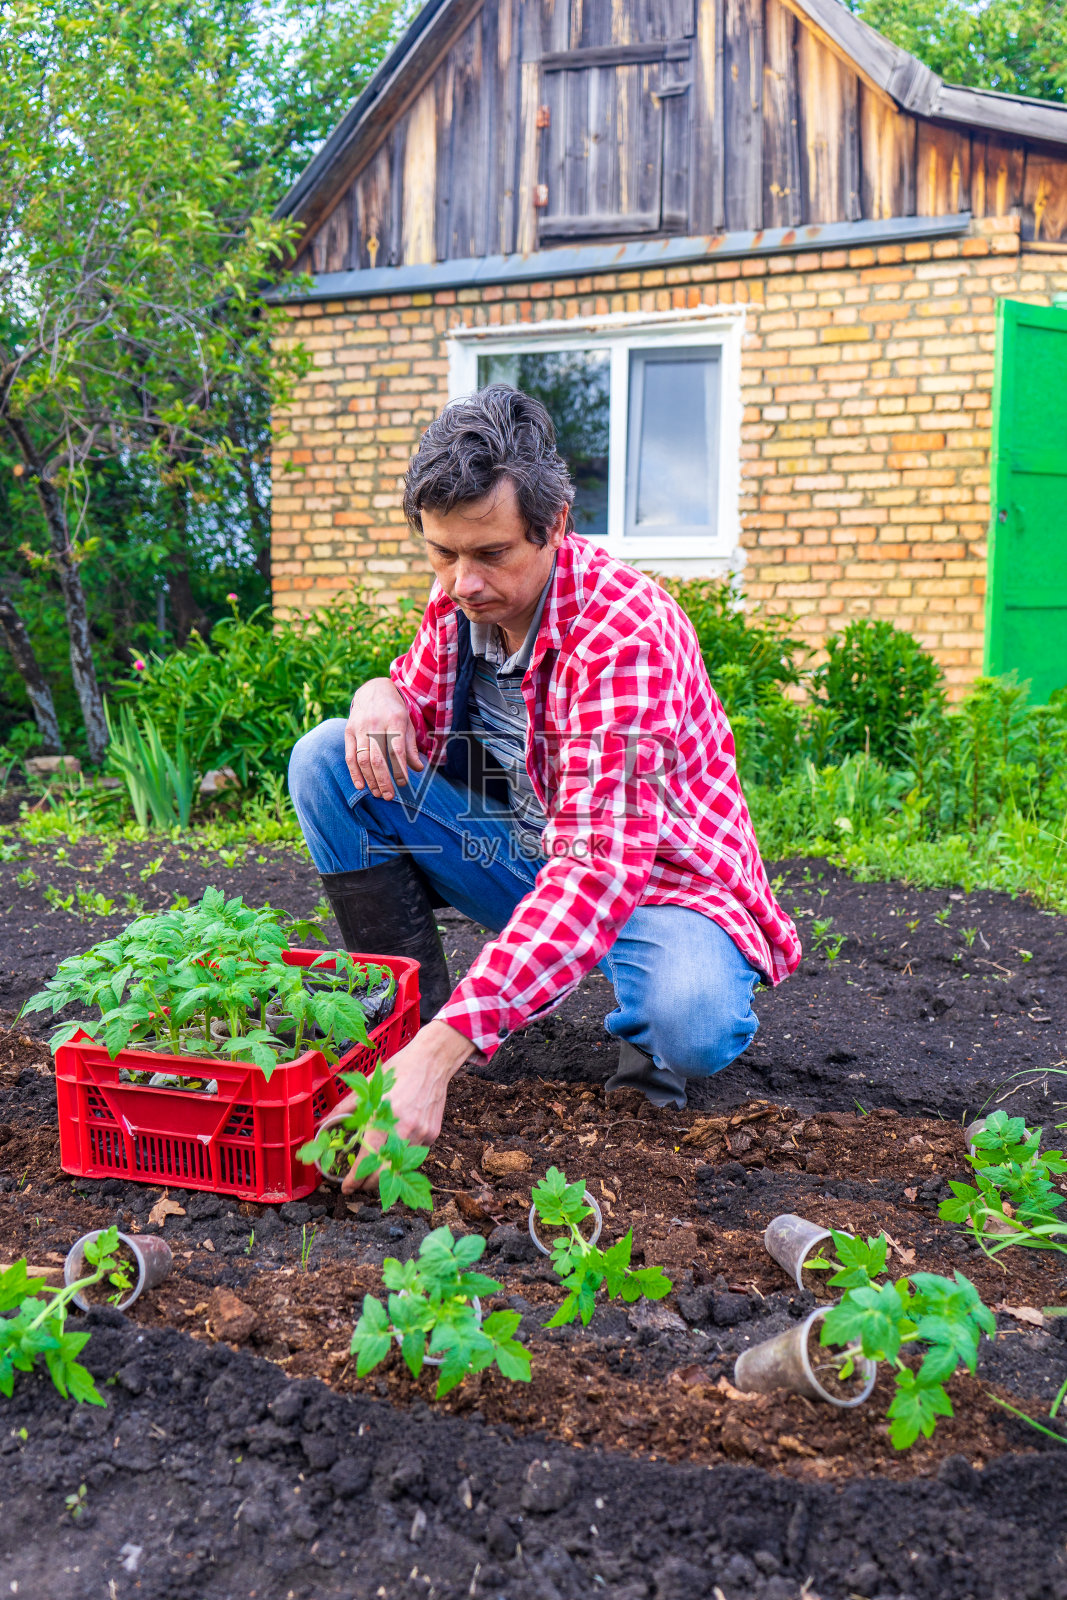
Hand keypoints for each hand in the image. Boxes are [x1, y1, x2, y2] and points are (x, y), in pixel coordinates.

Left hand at [339, 1020, 475, 1195]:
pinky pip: (413, 1154)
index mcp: (384, 1117)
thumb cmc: (398, 1071)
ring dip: (384, 1172)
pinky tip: (393, 1148)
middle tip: (357, 1182)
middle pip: (384, 1172)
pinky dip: (400, 1156)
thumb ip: (345, 1109)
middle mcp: (404, 1130)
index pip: (367, 1159)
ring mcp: (421, 1134)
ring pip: (399, 1166)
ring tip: (373, 1169)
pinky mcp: (432, 1135)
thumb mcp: (368, 1086)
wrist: (432, 1062)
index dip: (355, 1179)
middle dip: (368, 1184)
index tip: (346, 1187)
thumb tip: (323, 1125)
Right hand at [345, 677, 424, 800]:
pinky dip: (354, 773)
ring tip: (378, 793)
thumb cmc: (394, 711)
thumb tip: (418, 769)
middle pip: (378, 758)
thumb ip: (411, 747)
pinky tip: (361, 785)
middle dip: (384, 780)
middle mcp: (375, 724)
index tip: (403, 784)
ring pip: (363, 759)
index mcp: (395, 721)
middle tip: (389, 796)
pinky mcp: (348, 731)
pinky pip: (350, 756)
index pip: (396, 750)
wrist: (374, 690)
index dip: (400, 769)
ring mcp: (360, 727)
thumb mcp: (407, 724)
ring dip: (370, 779)